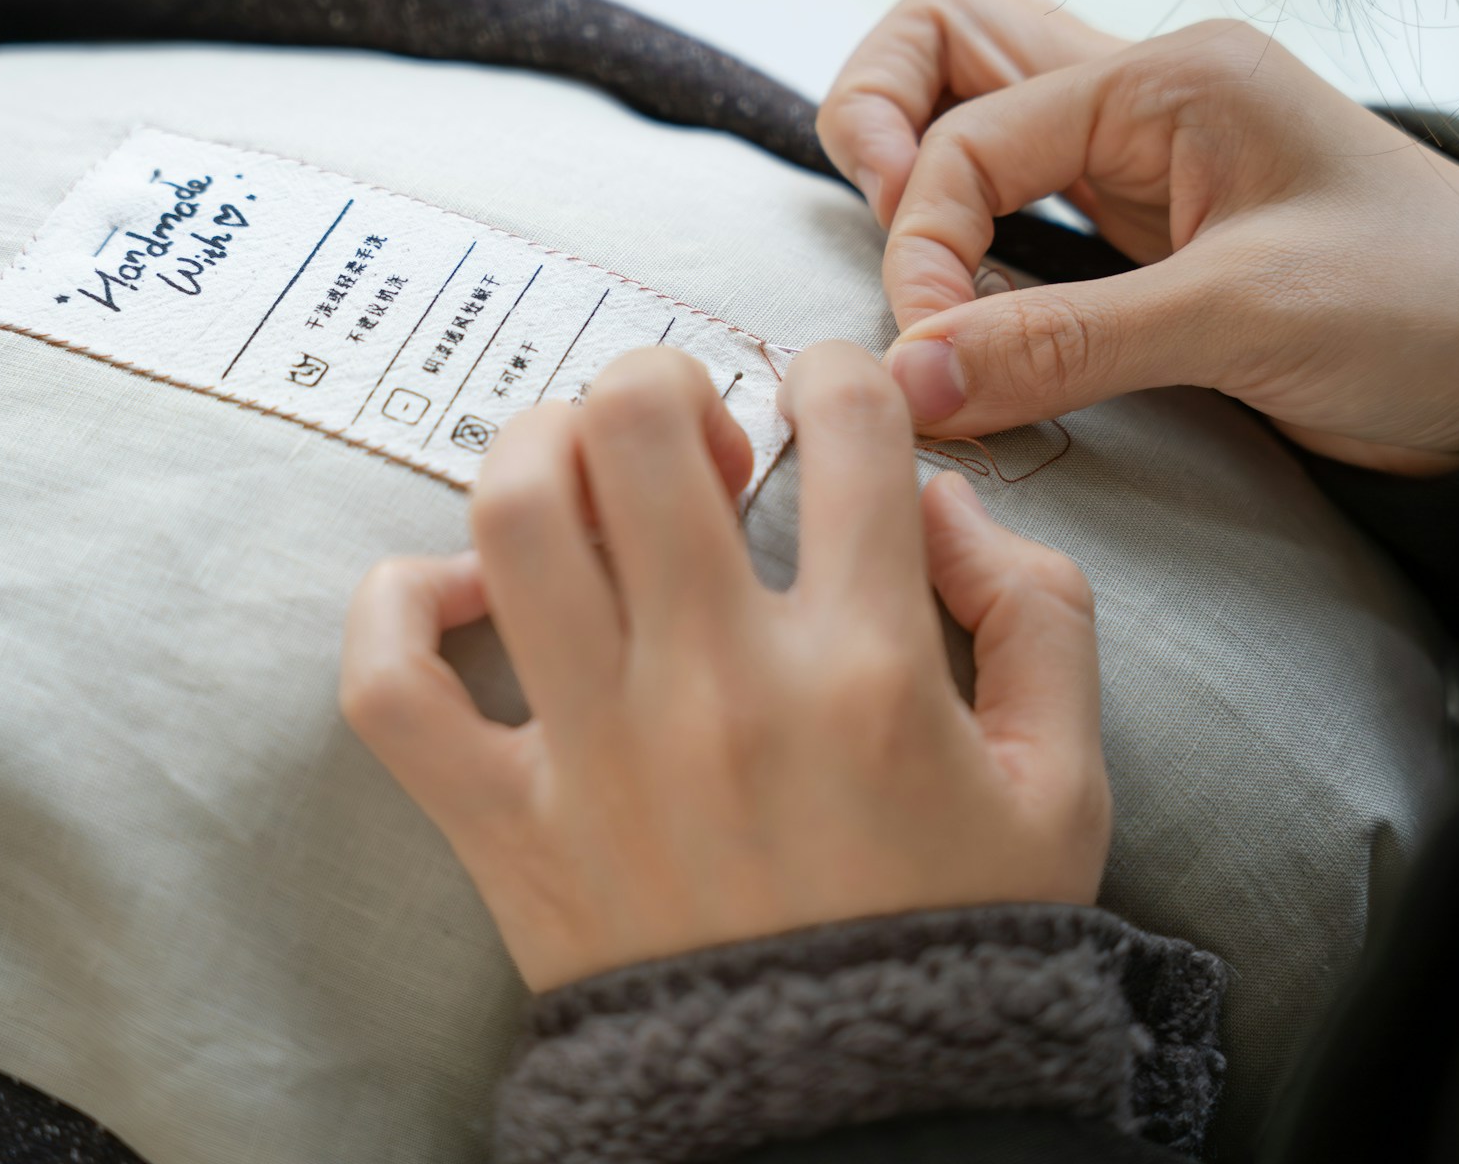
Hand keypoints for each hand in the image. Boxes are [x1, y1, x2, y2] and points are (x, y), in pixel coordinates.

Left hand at [341, 344, 1109, 991]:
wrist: (848, 1121)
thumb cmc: (956, 943)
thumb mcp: (1065, 786)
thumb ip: (1038, 612)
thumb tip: (934, 499)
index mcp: (872, 669)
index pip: (845, 424)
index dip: (837, 370)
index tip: (826, 396)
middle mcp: (722, 689)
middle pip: (639, 425)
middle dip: (663, 378)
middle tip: (690, 429)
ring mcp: (599, 756)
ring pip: (513, 515)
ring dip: (539, 450)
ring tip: (585, 478)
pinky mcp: (508, 830)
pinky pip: (393, 688)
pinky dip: (397, 609)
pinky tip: (460, 592)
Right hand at [818, 0, 1458, 475]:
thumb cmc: (1426, 308)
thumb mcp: (1243, 318)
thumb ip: (1066, 342)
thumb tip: (913, 375)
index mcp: (1169, 80)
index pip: (969, 134)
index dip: (924, 243)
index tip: (934, 352)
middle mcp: (1141, 95)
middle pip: (945, 42)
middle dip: (876, 128)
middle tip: (892, 255)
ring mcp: (1136, 154)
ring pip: (968, 102)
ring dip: (911, 170)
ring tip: (913, 273)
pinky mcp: (1137, 223)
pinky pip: (1010, 189)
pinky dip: (958, 228)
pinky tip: (957, 294)